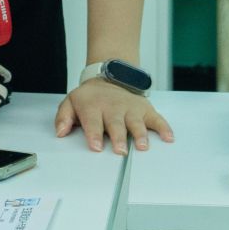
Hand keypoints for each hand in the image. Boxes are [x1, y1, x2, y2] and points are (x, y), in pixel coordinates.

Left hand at [55, 80, 174, 153]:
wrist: (109, 78)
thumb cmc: (90, 97)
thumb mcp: (71, 102)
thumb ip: (64, 118)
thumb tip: (60, 132)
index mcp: (94, 107)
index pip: (93, 122)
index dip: (94, 134)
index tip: (96, 147)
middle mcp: (113, 108)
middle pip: (116, 124)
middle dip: (118, 137)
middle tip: (120, 151)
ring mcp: (130, 108)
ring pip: (136, 122)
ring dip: (140, 134)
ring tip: (142, 146)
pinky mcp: (144, 109)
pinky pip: (156, 118)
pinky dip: (163, 128)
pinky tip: (168, 137)